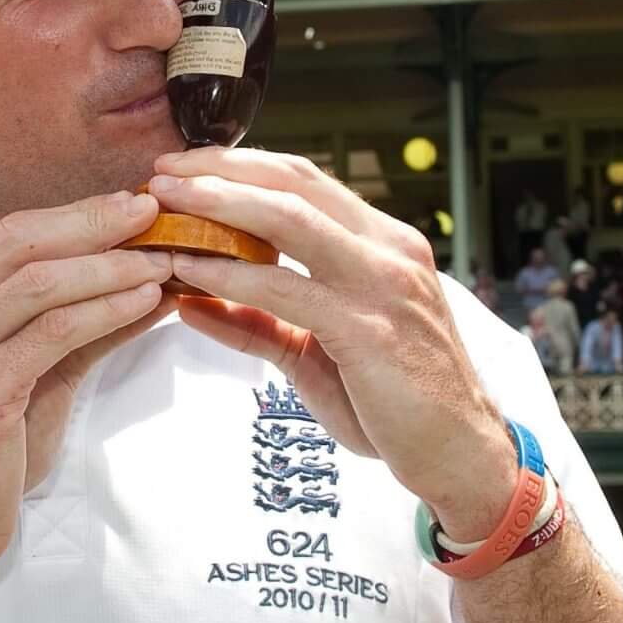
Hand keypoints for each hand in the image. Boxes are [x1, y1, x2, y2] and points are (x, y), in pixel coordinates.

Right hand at [0, 193, 174, 586]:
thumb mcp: (36, 375)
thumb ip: (83, 327)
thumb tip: (153, 282)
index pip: (11, 236)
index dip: (77, 215)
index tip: (135, 204)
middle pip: (20, 243)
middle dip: (94, 223)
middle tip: (156, 212)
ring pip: (36, 283)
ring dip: (109, 265)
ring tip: (163, 259)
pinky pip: (50, 333)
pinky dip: (104, 310)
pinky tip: (144, 302)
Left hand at [147, 149, 518, 539]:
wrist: (461, 456)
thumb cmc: (396, 405)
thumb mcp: (318, 354)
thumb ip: (259, 325)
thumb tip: (191, 302)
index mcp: (384, 244)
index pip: (306, 181)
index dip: (242, 166)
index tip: (185, 167)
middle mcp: (388, 250)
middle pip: (294, 182)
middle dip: (221, 169)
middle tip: (161, 170)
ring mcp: (381, 284)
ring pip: (288, 219)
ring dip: (217, 203)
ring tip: (164, 204)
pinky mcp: (367, 329)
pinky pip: (285, 288)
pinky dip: (229, 274)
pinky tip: (188, 271)